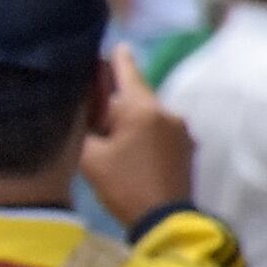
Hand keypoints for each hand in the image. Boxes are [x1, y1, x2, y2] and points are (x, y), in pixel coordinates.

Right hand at [79, 45, 196, 226]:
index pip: (126, 71)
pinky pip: (160, 131)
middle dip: (116, 103)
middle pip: (135, 96)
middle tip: (95, 116)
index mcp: (143, 109)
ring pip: (147, 116)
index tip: (117, 44)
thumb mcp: (89, 155)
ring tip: (111, 143)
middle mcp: (167, 113)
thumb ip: (81, 124)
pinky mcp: (187, 148)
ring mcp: (181, 131)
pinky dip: (144, 135)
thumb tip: (78, 106)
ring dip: (130, 122)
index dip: (117, 58)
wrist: (165, 222)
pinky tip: (130, 153)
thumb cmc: (124, 186)